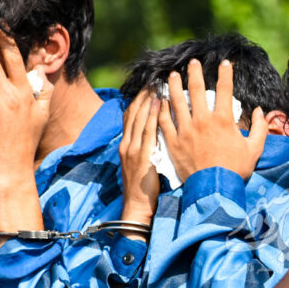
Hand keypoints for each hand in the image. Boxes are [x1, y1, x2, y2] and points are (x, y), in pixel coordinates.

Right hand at [120, 88, 160, 236]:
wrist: (137, 208)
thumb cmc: (145, 190)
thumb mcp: (144, 165)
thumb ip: (149, 150)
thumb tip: (161, 137)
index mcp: (127, 146)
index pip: (130, 117)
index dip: (138, 101)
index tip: (148, 88)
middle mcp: (127, 144)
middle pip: (134, 113)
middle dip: (144, 95)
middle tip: (155, 79)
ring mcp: (133, 149)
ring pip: (139, 118)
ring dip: (148, 99)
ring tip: (158, 84)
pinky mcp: (142, 156)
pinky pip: (148, 130)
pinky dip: (153, 115)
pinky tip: (159, 103)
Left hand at [158, 59, 266, 181]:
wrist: (214, 189)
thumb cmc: (235, 170)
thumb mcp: (254, 149)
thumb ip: (259, 128)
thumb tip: (258, 112)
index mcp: (223, 120)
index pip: (224, 89)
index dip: (226, 73)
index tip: (225, 63)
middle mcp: (202, 120)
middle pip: (195, 89)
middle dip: (194, 72)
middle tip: (192, 62)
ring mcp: (185, 130)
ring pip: (176, 101)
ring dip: (174, 86)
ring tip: (171, 75)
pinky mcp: (173, 142)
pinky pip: (164, 121)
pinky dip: (161, 109)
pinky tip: (160, 101)